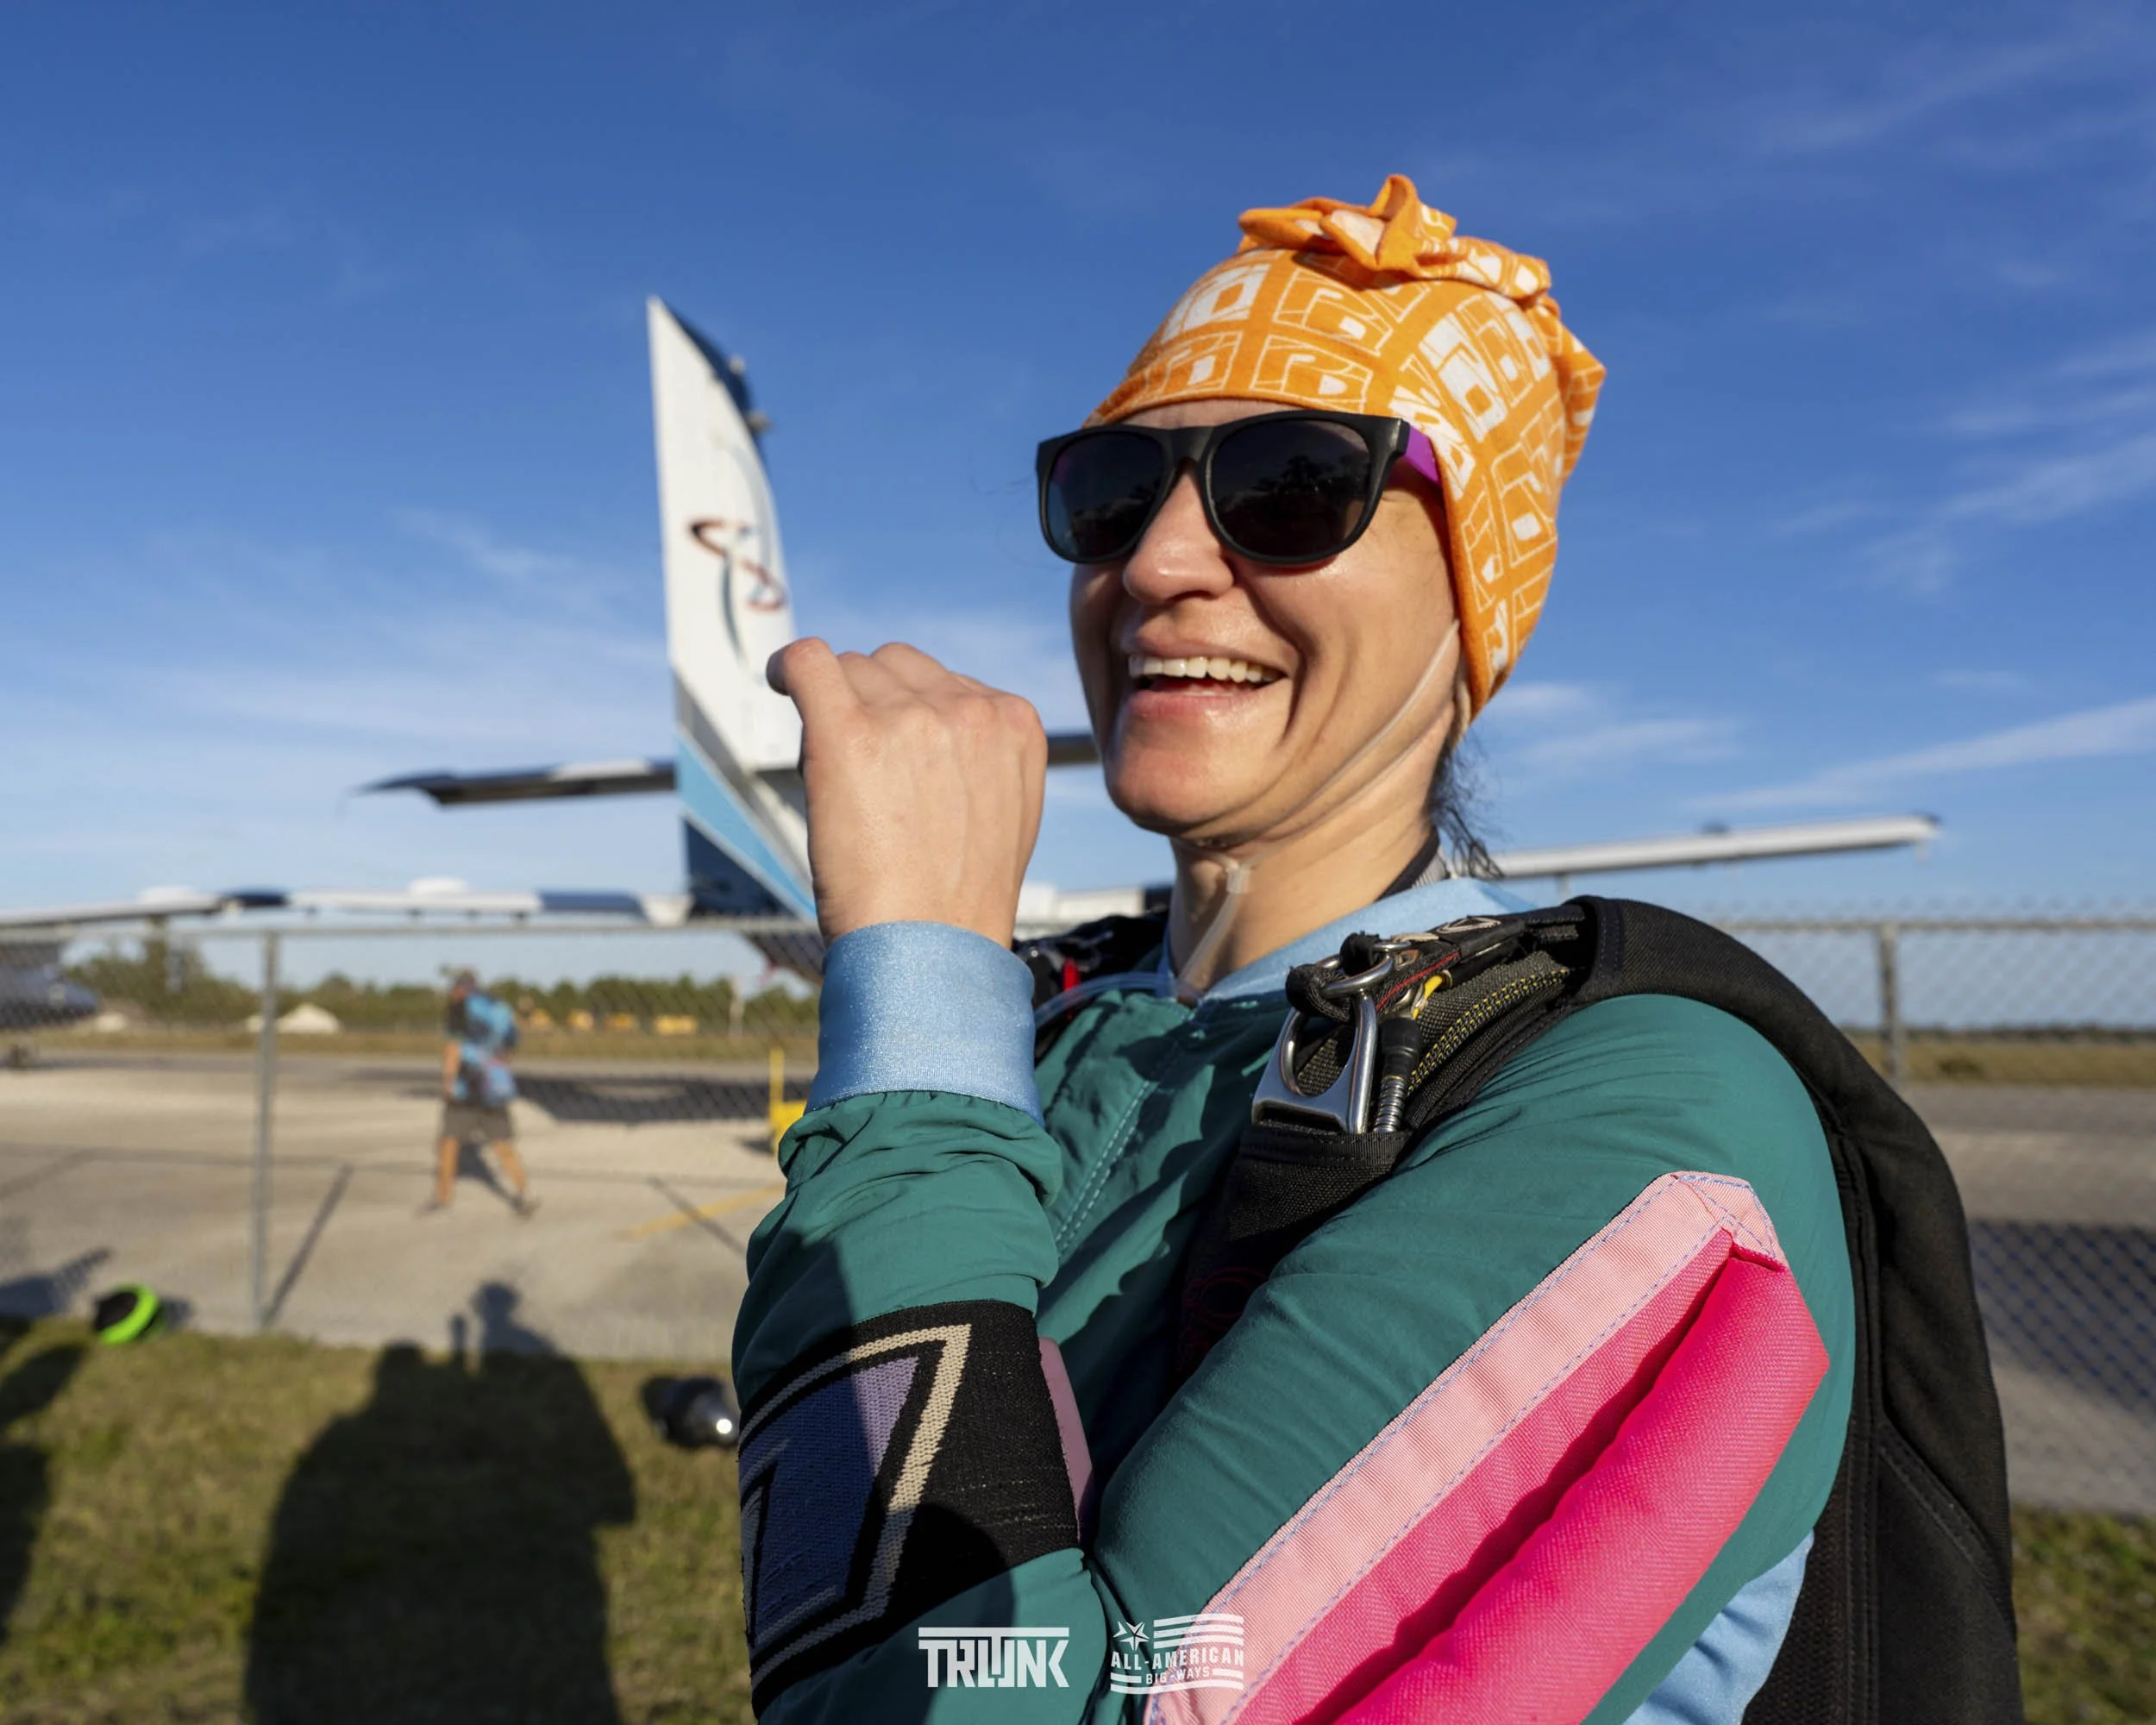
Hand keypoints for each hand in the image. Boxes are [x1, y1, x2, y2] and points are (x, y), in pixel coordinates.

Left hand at [768, 639, 1046, 944]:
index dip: (911, 715)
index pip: (946, 680)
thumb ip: (983, 757)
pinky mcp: (849, 734)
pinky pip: (809, 663)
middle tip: (863, 772)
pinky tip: (778, 680)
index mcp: (1016, 724)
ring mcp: (911, 718)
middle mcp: (970, 710)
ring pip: (853, 669)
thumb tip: (936, 720)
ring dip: (838, 705)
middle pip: (897, 668)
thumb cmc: (958, 901)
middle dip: (875, 704)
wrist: (930, 951)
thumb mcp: (1008, 813)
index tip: (894, 757)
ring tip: (836, 773)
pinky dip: (788, 666)